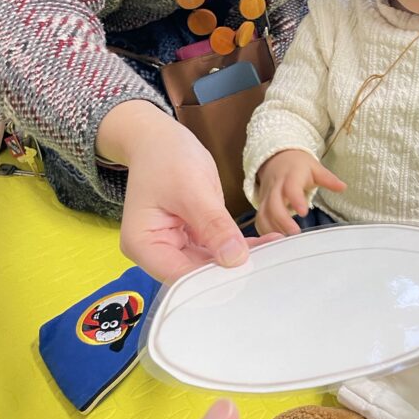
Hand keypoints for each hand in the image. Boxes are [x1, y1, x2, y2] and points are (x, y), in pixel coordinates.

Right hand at [98, 101, 279, 282]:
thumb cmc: (165, 157)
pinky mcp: (192, 236)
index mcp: (143, 245)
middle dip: (231, 270)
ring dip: (241, 258)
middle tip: (269, 263)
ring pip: (212, 263)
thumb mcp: (192, 189)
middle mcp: (157, 252)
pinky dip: (240, 245)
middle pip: (196, 274)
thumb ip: (213, 225)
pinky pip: (218, 248)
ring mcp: (176, 245)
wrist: (160, 139)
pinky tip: (266, 241)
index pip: (180, 276)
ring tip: (274, 250)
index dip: (213, 279)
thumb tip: (235, 259)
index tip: (247, 272)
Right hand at [255, 149, 345, 235]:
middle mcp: (276, 187)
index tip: (304, 212)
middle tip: (295, 233)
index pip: (291, 187)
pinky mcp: (262, 205)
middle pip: (274, 205)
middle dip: (283, 220)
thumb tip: (343, 187)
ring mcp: (267, 197)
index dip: (296, 199)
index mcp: (290, 177)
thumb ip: (327, 179)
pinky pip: (260, 219)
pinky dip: (265, 231)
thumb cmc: (298, 166)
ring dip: (273, 228)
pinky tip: (276, 241)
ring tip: (286, 242)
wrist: (276, 159)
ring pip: (264, 214)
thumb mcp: (314, 168)